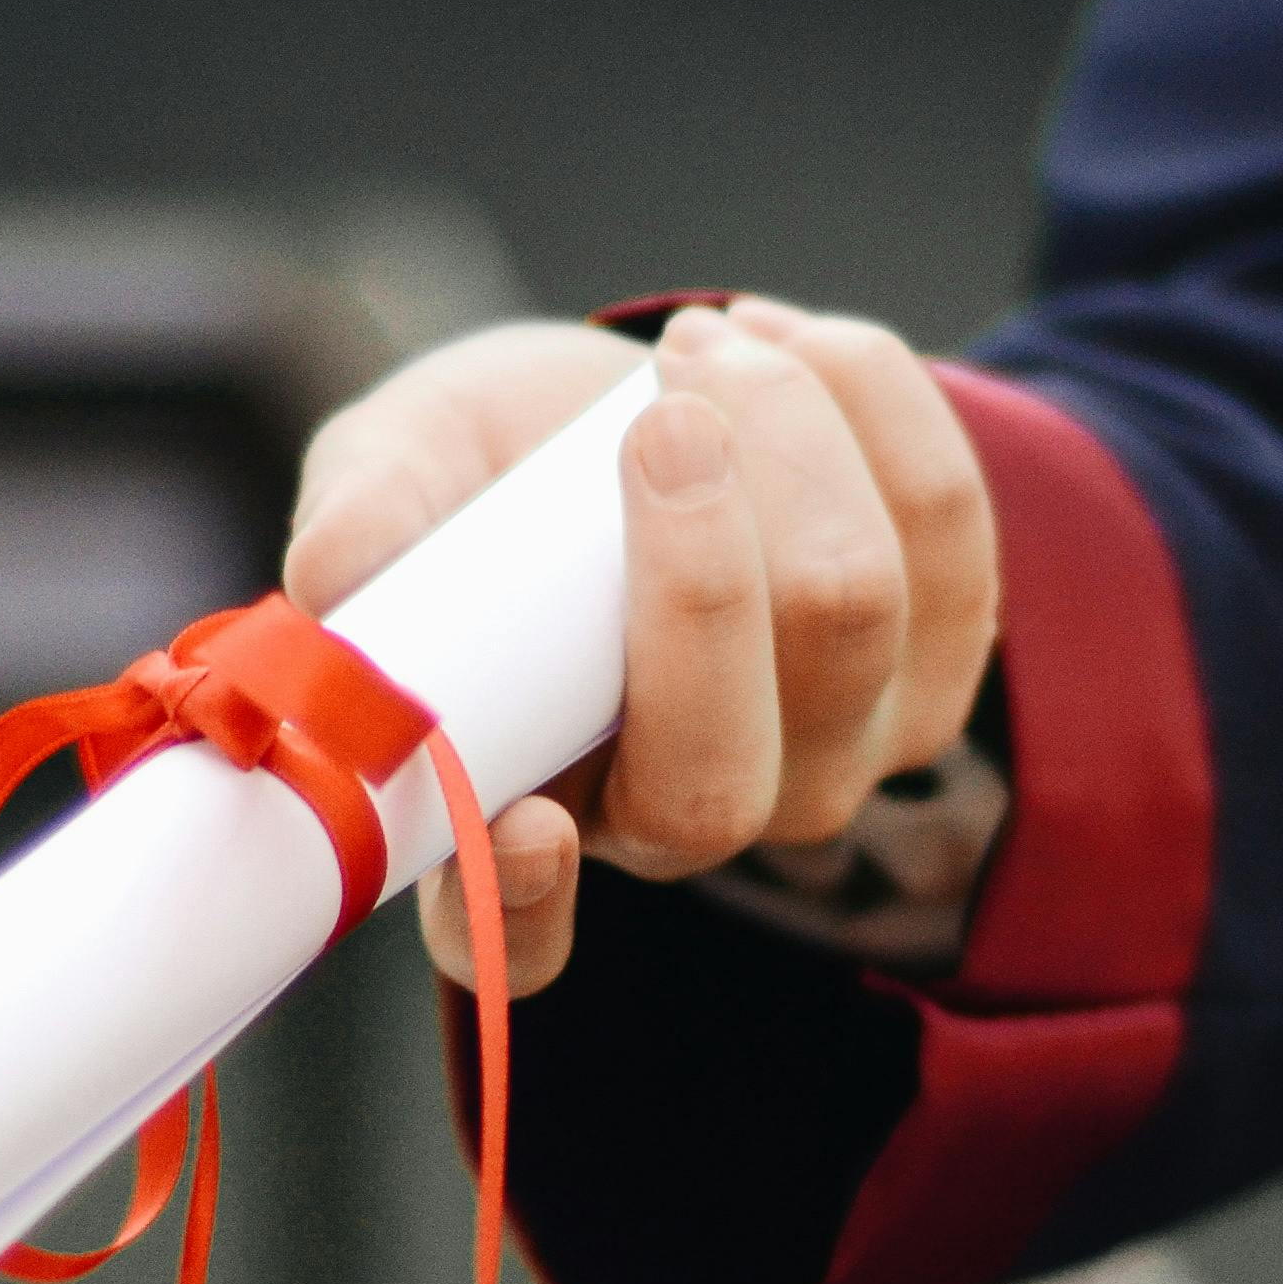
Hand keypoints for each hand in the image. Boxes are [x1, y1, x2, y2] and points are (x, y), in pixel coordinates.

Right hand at [283, 299, 1000, 996]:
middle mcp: (688, 821)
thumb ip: (368, 518)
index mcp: (528, 814)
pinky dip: (867, 399)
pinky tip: (784, 344)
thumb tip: (335, 577)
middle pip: (724, 771)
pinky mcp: (941, 657)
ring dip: (786, 437)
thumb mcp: (405, 467)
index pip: (520, 939)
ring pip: (852, 617)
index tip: (526, 824)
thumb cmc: (500, 468)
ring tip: (698, 348)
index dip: (527, 907)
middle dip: (702, 566)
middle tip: (658, 414)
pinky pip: (947, 524)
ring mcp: (834, 755)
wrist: (644, 400)